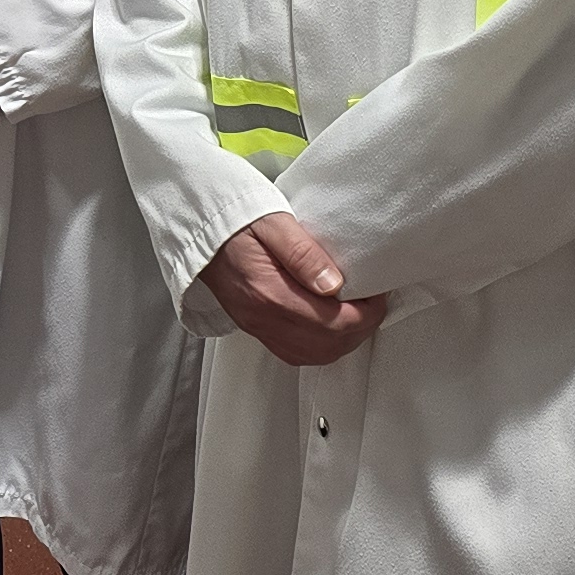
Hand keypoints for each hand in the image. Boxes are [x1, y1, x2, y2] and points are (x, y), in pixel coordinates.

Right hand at [198, 212, 390, 368]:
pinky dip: (320, 345)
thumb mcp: (273, 220)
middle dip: (360, 329)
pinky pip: (293, 352)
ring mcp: (256, 325)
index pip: (332, 322)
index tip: (376, 293)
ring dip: (342, 340)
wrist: (198, 226)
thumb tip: (334, 284)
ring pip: (312, 355)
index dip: (365, 313)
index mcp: (269, 292)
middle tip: (372, 303)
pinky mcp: (253, 325)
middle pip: (326, 345)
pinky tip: (329, 325)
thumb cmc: (234, 218)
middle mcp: (261, 316)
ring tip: (356, 314)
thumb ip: (303, 252)